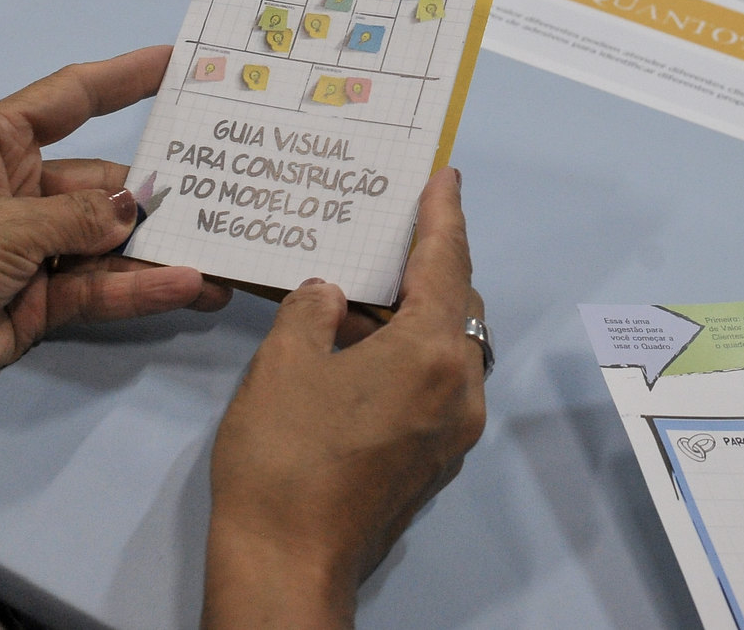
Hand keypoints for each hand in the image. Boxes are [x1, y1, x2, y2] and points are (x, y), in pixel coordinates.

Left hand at [0, 47, 230, 423]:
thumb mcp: (4, 225)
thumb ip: (81, 218)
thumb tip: (139, 209)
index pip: (70, 98)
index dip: (124, 77)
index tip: (179, 60)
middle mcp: (17, 189)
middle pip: (103, 182)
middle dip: (159, 190)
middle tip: (227, 188)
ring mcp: (28, 248)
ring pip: (107, 242)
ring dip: (158, 250)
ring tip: (225, 255)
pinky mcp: (35, 301)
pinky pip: (98, 287)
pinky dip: (138, 288)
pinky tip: (188, 287)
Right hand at [202, 169, 486, 628]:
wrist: (287, 564)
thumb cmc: (284, 458)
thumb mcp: (284, 363)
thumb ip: (312, 310)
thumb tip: (330, 295)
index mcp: (432, 352)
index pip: (445, 263)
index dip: (442, 215)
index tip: (445, 178)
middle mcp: (460, 388)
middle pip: (457, 304)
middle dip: (431, 263)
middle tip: (400, 226)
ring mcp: (454, 430)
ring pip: (447, 346)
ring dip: (415, 312)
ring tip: (365, 285)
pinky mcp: (435, 460)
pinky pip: (436, 383)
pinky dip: (410, 352)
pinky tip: (362, 344)